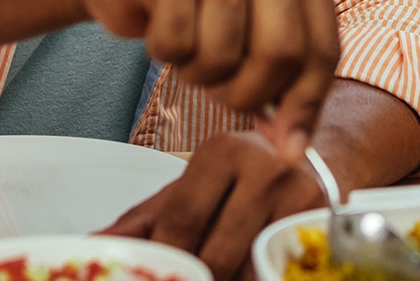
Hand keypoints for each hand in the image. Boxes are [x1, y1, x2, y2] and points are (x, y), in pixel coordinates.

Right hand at [78, 0, 338, 139]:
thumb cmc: (199, 7)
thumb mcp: (254, 33)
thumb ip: (284, 83)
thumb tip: (293, 150)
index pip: (324, 49)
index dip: (306, 105)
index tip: (288, 147)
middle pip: (281, 54)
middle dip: (249, 93)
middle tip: (222, 90)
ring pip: (224, 55)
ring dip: (200, 73)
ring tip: (191, 45)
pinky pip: (177, 45)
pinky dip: (167, 53)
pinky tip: (163, 27)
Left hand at [103, 128, 324, 278]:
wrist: (325, 155)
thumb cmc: (251, 172)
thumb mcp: (196, 183)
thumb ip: (146, 218)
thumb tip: (94, 243)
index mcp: (223, 151)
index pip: (182, 221)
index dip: (166, 260)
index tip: (155, 276)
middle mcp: (265, 169)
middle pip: (216, 255)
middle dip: (195, 279)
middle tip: (186, 277)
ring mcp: (300, 198)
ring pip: (248, 272)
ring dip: (226, 280)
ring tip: (215, 273)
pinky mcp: (323, 225)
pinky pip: (277, 272)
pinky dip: (255, 278)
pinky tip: (244, 273)